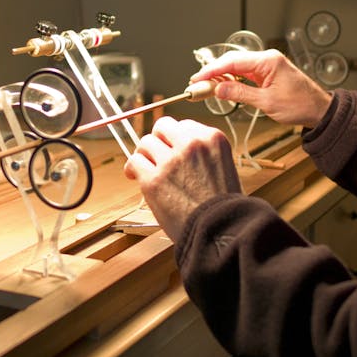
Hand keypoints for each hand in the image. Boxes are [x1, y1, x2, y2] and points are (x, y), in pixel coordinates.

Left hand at [124, 116, 241, 241]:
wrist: (220, 231)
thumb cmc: (223, 207)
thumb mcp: (223, 166)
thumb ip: (202, 153)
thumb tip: (177, 148)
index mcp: (213, 138)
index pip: (184, 125)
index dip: (175, 139)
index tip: (171, 149)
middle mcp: (192, 143)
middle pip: (162, 126)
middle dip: (158, 140)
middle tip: (156, 155)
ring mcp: (171, 160)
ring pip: (145, 142)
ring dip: (144, 154)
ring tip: (146, 168)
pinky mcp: (153, 179)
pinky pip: (134, 161)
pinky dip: (132, 169)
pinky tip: (136, 177)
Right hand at [192, 49, 332, 127]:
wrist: (320, 111)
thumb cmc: (300, 105)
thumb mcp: (267, 102)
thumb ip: (240, 94)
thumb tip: (218, 89)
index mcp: (268, 61)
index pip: (232, 62)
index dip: (212, 70)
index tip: (197, 79)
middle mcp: (267, 59)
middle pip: (232, 61)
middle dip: (213, 73)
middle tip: (197, 85)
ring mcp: (267, 66)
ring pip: (237, 67)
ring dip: (221, 77)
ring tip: (206, 88)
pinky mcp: (267, 74)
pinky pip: (245, 74)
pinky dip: (232, 81)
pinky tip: (223, 88)